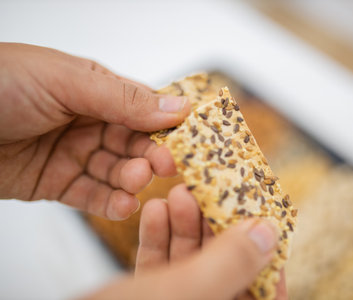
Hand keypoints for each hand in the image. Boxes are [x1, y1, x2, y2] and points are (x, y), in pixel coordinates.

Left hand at [0, 43, 189, 219]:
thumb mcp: (66, 82)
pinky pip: (91, 196)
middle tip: (162, 166)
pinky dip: (110, 203)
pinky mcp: (55, 183)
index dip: (165, 127)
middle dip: (150, 156)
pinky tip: (123, 205)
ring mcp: (72, 153)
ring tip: (135, 183)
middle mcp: (88, 121)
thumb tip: (179, 107)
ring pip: (116, 172)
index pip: (143, 109)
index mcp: (95, 90)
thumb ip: (123, 98)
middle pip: (133, 144)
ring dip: (131, 180)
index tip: (185, 142)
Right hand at [128, 184, 284, 299]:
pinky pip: (161, 267)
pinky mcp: (149, 299)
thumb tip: (268, 232)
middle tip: (209, 191)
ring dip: (184, 225)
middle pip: (227, 269)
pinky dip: (158, 237)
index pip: (265, 292)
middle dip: (217, 226)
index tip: (258, 213)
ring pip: (191, 263)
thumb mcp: (182, 293)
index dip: (266, 253)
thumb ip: (230, 264)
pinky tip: (154, 210)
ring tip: (176, 192)